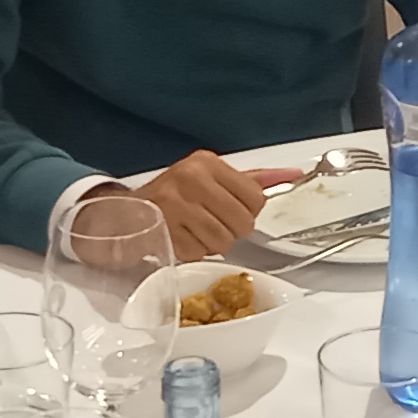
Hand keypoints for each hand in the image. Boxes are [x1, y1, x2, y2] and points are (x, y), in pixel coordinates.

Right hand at [127, 151, 267, 258]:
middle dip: (232, 230)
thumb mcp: (211, 179)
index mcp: (206, 163)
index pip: (255, 196)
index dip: (248, 211)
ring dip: (212, 244)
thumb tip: (293, 174)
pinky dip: (193, 253)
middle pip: (243, 221)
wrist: (124, 214)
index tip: (231, 209)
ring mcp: (175, 205)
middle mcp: (191, 179)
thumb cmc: (174, 197)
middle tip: (212, 223)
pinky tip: (182, 239)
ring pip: (223, 241)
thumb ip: (253, 179)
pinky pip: (199, 254)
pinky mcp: (165, 231)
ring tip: (196, 232)